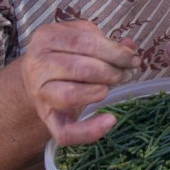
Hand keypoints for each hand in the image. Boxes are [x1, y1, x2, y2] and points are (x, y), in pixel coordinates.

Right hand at [20, 21, 140, 145]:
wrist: (36, 77)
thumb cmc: (65, 52)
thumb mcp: (81, 37)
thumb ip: (104, 41)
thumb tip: (130, 48)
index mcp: (47, 37)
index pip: (83, 42)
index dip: (113, 51)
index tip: (133, 59)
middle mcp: (38, 65)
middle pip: (79, 68)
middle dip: (111, 71)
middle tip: (125, 73)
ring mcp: (39, 93)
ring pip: (70, 96)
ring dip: (100, 91)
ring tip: (112, 86)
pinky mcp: (46, 119)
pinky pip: (65, 132)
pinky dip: (89, 131)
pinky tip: (110, 120)